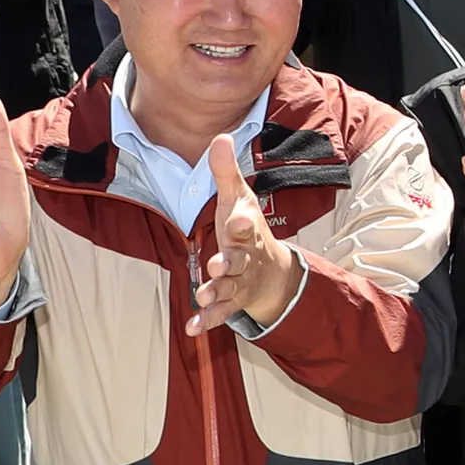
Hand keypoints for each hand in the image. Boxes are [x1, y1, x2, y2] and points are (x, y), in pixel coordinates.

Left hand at [190, 141, 300, 335]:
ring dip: (216, 292)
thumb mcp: (238, 199)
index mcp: (245, 230)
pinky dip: (207, 321)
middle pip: (239, 259)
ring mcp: (239, 282)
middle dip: (230, 262)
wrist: (272, 273)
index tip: (236, 218)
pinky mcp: (231, 302)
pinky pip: (220, 313)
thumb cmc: (248, 231)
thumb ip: (225, 173)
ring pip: (229, 288)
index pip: (244, 224)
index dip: (241, 221)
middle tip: (219, 265)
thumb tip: (221, 136)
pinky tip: (192, 328)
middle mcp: (245, 257)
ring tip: (203, 295)